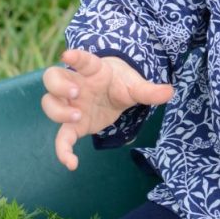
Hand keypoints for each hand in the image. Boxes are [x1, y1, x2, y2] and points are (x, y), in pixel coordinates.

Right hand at [40, 49, 173, 170]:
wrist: (113, 91)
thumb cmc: (120, 83)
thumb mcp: (135, 86)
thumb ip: (149, 91)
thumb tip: (170, 92)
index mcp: (92, 69)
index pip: (81, 59)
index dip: (75, 57)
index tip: (68, 55)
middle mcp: (75, 84)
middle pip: (52, 78)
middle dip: (60, 86)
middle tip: (76, 93)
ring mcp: (70, 103)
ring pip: (49, 104)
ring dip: (58, 111)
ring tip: (77, 117)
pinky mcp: (73, 124)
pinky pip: (61, 136)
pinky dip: (62, 150)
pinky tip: (71, 163)